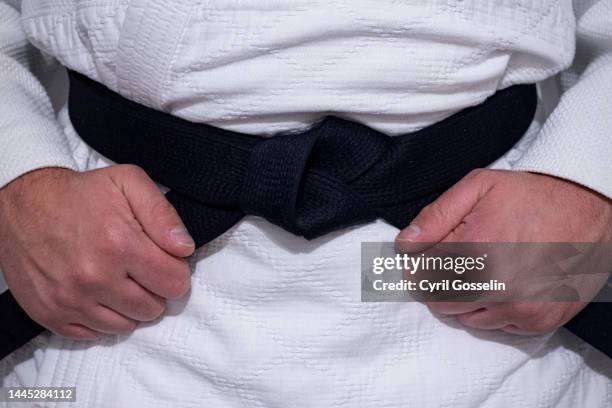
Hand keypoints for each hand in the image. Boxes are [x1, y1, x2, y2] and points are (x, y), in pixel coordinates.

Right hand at [0, 166, 194, 339]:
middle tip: (140, 270)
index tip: (164, 261)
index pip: (175, 283)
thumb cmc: (80, 194)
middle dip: (154, 290)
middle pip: (153, 309)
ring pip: (126, 325)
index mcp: (120, 244)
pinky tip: (99, 295)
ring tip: (119, 280)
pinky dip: (102, 318)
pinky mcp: (51, 314)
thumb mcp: (129, 183)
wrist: (23, 204)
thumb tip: (185, 247)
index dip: (175, 272)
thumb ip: (163, 214)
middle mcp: (95, 277)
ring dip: (129, 307)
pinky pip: (94, 334)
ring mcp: (71, 299)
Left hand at [396, 169, 611, 334]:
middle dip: (437, 282)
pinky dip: (489, 308)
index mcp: (477, 248)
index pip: (420, 277)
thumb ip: (436, 216)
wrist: (589, 208)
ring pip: (463, 317)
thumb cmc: (531, 196)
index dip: (417, 266)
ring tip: (483, 268)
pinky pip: (493, 326)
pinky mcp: (537, 320)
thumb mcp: (478, 187)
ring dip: (462, 297)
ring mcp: (519, 307)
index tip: (427, 256)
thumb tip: (405, 244)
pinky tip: (503, 281)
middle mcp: (497, 285)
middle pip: (438, 302)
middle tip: (454, 261)